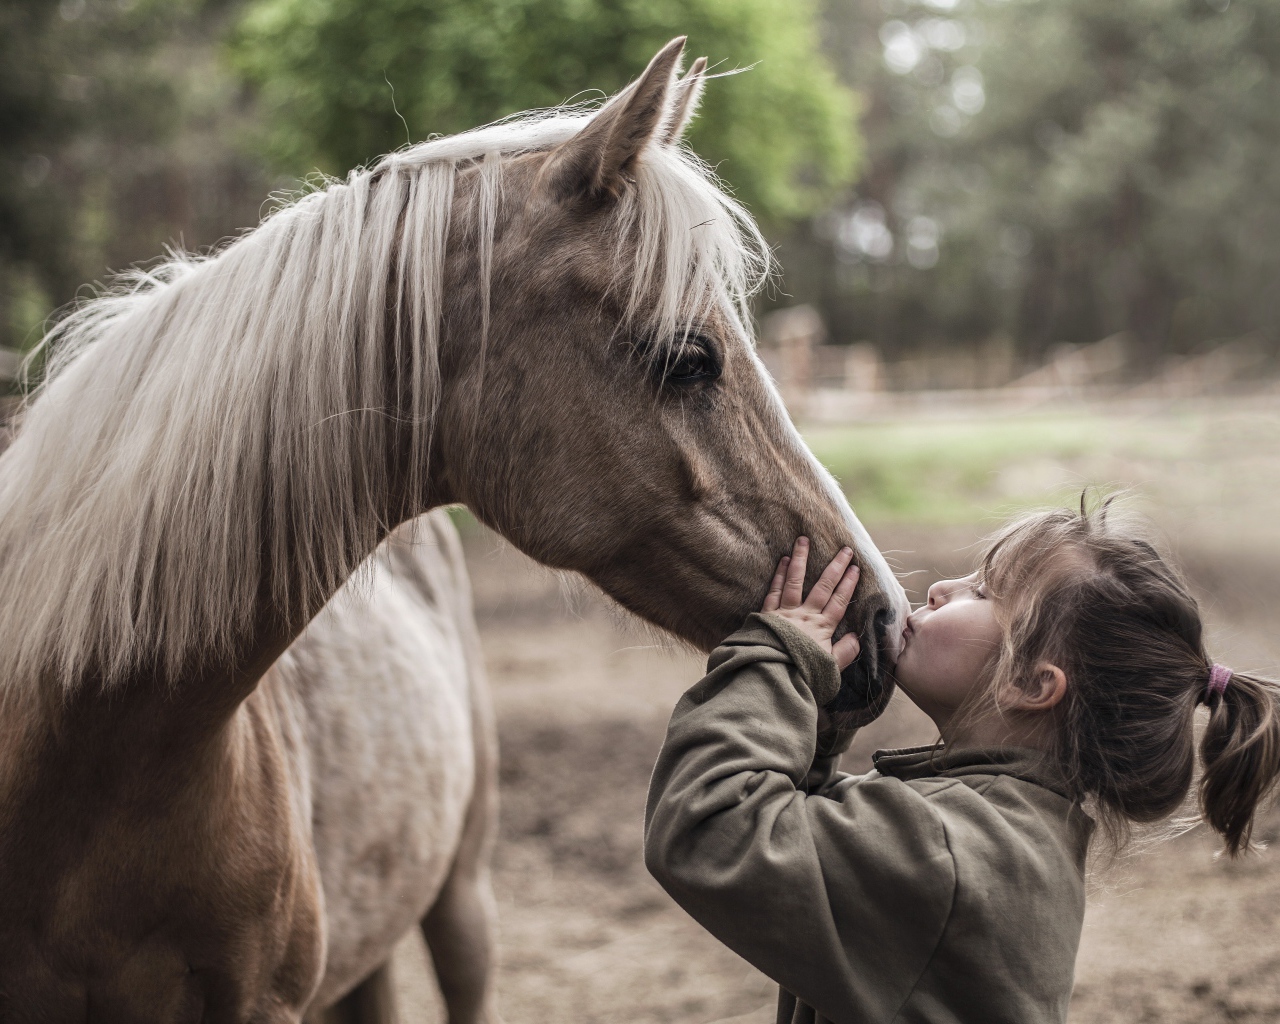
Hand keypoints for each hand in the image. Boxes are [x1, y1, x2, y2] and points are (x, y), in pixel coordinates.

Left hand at [761, 537, 862, 670]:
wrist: (771, 678)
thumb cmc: (801, 676)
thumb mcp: (829, 669)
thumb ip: (845, 653)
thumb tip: (857, 637)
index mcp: (822, 629)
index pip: (839, 602)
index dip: (848, 585)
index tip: (856, 568)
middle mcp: (805, 616)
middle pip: (823, 586)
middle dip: (835, 567)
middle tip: (844, 549)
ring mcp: (785, 613)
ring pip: (795, 580)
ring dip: (800, 559)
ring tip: (803, 540)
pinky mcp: (767, 614)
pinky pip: (774, 590)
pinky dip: (778, 574)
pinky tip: (782, 560)